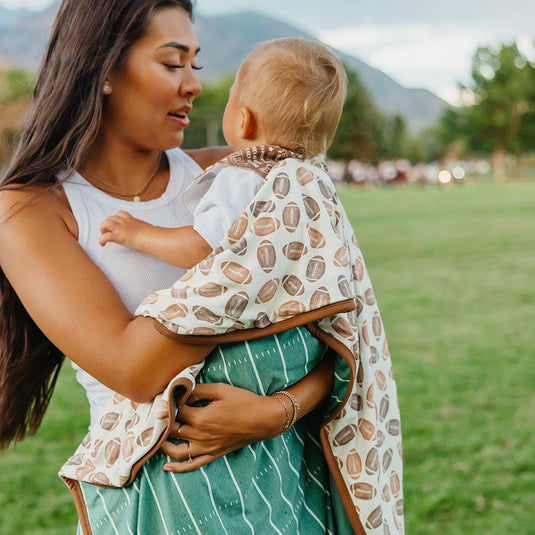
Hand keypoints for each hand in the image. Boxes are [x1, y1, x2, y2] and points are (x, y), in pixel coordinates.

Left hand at [99, 210, 149, 248]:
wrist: (150, 237)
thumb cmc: (151, 234)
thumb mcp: (145, 228)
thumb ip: (142, 228)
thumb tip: (146, 232)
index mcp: (131, 220)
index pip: (120, 214)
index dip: (115, 219)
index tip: (116, 225)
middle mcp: (124, 222)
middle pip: (110, 218)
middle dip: (107, 224)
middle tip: (108, 232)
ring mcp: (120, 228)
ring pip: (105, 223)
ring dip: (103, 229)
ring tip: (104, 236)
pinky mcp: (118, 236)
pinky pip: (105, 236)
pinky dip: (101, 240)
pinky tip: (102, 244)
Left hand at [160, 383, 285, 472]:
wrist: (263, 419)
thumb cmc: (244, 401)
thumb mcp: (221, 389)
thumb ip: (199, 390)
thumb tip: (183, 392)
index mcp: (201, 417)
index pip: (176, 411)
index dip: (170, 402)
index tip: (166, 396)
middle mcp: (201, 435)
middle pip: (172, 430)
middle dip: (163, 422)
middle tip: (156, 414)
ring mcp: (206, 447)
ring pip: (177, 451)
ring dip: (163, 445)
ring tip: (156, 436)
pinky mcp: (213, 454)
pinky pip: (192, 464)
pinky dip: (178, 468)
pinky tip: (166, 467)